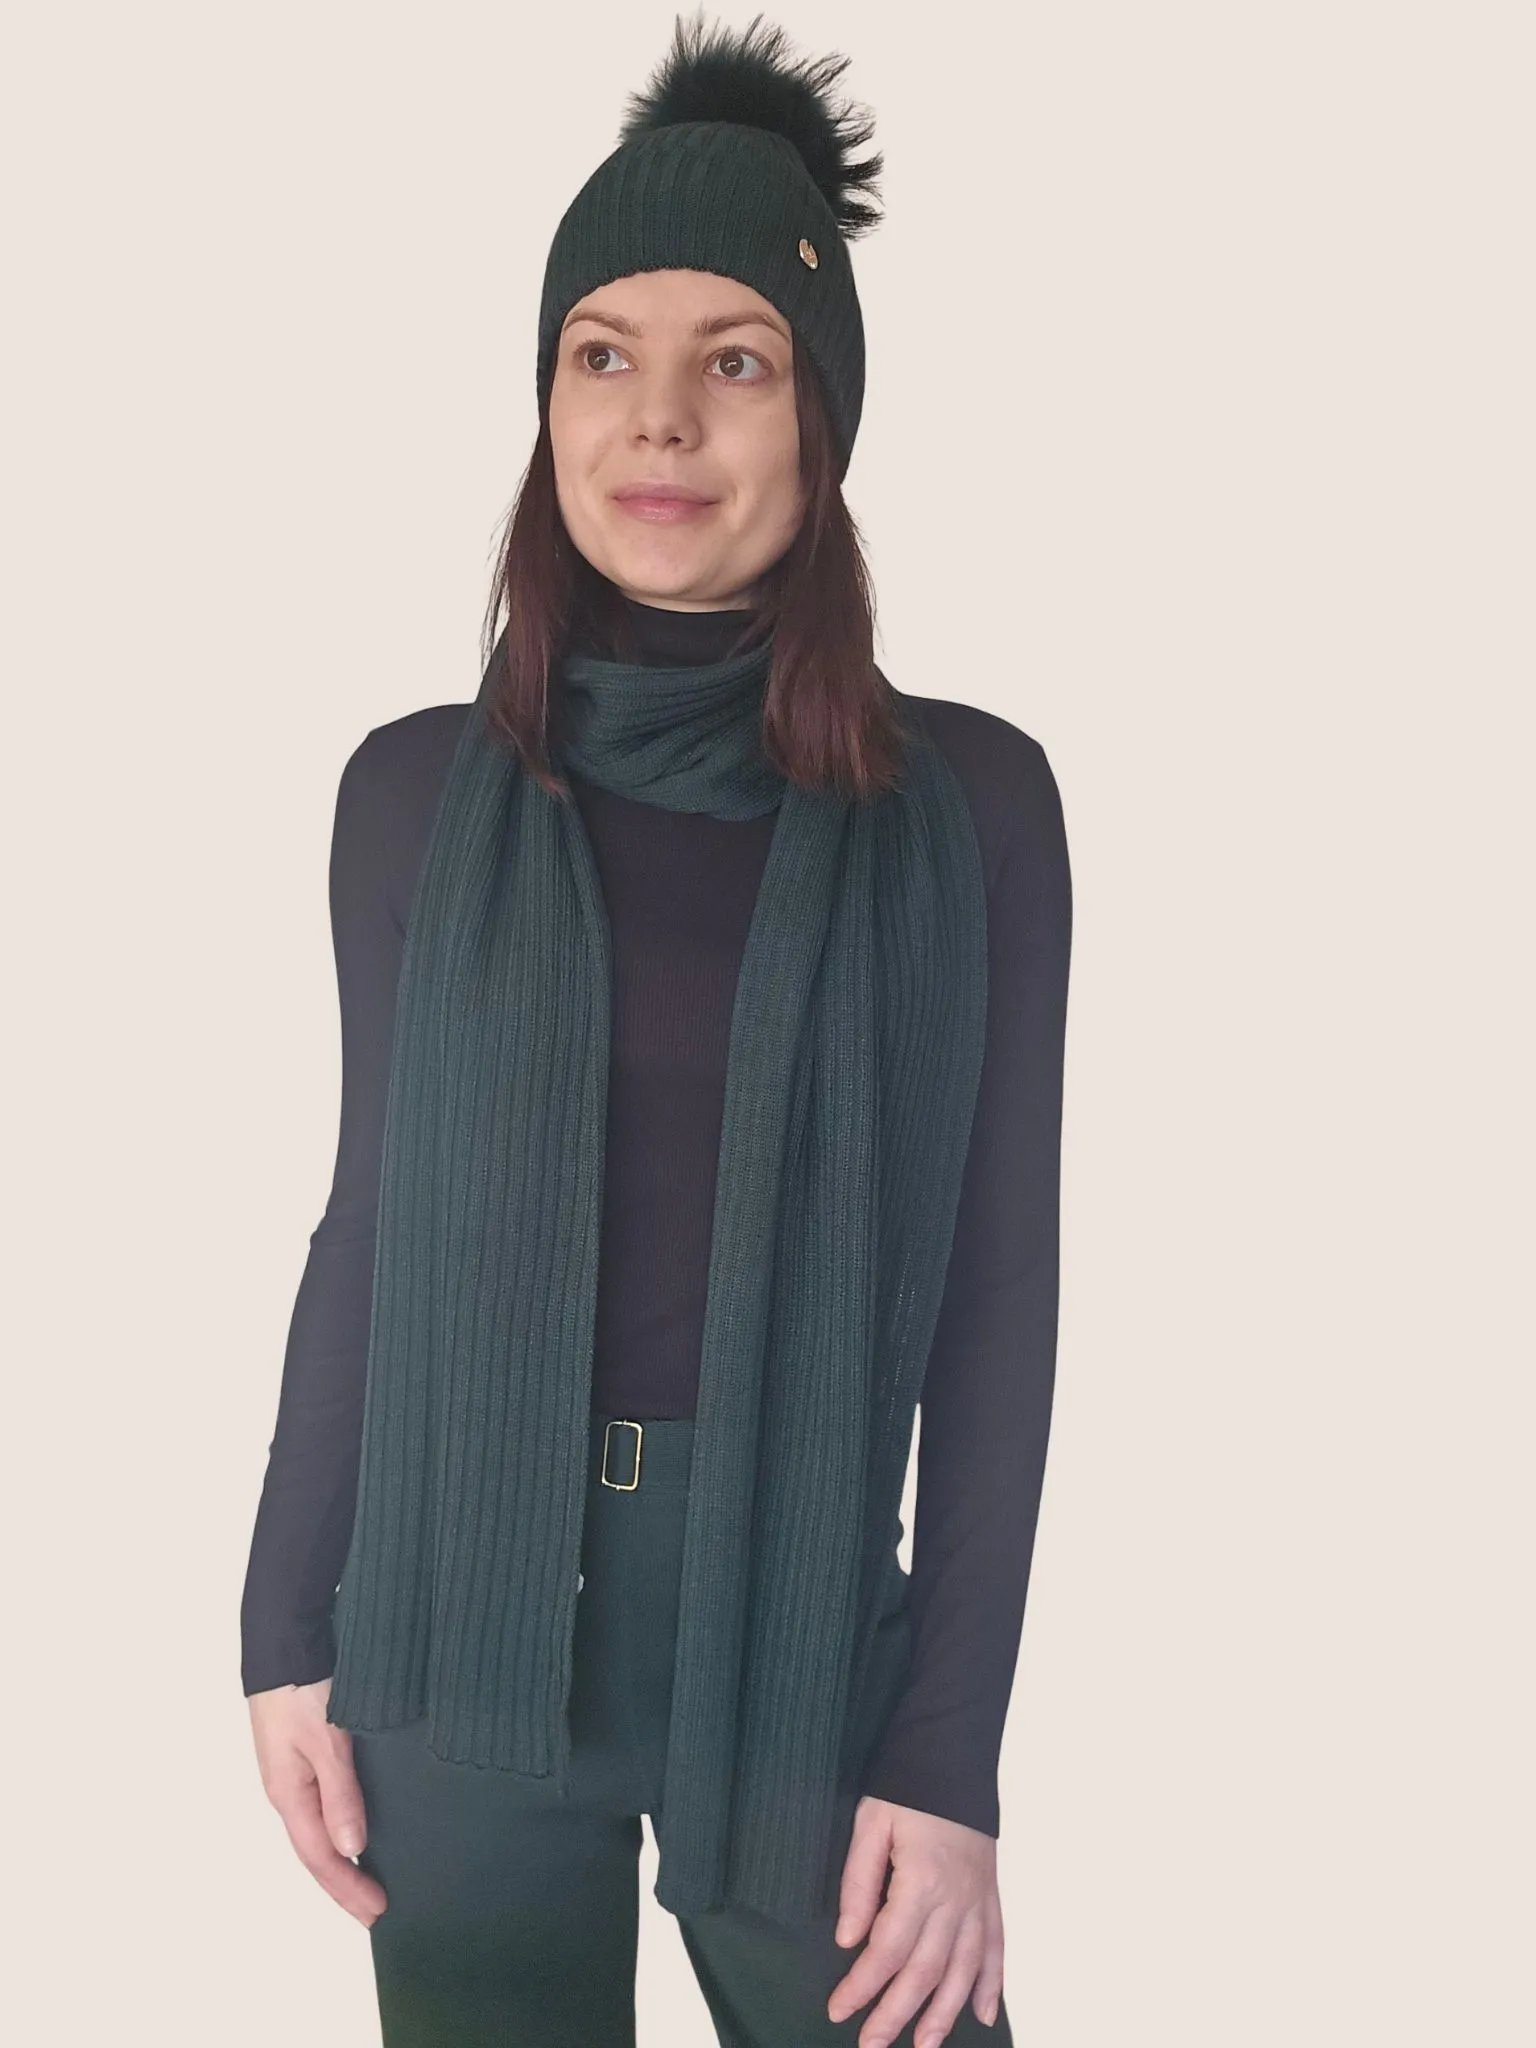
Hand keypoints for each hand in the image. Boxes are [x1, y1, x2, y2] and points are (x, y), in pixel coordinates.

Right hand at [248, 1677, 387, 1927]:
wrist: (284, 1637)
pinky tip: (356, 1829)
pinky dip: (340, 1827)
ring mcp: (293, 1772)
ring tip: (369, 1882)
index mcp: (288, 1792)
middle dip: (345, 1884)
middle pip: (316, 1850)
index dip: (349, 1887)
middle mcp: (288, 1789)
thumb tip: (351, 1849)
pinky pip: (321, 1805)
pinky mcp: (303, 1753)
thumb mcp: (326, 1739)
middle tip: (377, 1911)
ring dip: (342, 1859)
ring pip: (317, 1830)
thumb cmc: (302, 1686)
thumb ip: (340, 1793)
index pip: (320, 1856)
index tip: (379, 1912)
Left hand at [827, 1796, 1003, 2045]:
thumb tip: (848, 1939)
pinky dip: (992, 1985)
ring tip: (921, 2046)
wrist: (954, 1757)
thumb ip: (859, 1882)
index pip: (887, 1949)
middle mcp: (955, 1900)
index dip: (862, 1985)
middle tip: (869, 2044)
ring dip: (943, 2014)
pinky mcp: (991, 1897)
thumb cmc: (907, 1788)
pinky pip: (997, 1949)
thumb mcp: (870, 1824)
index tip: (838, 2009)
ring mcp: (978, 1901)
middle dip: (896, 2014)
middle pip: (926, 1972)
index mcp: (921, 1881)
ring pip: (964, 1971)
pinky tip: (982, 2015)